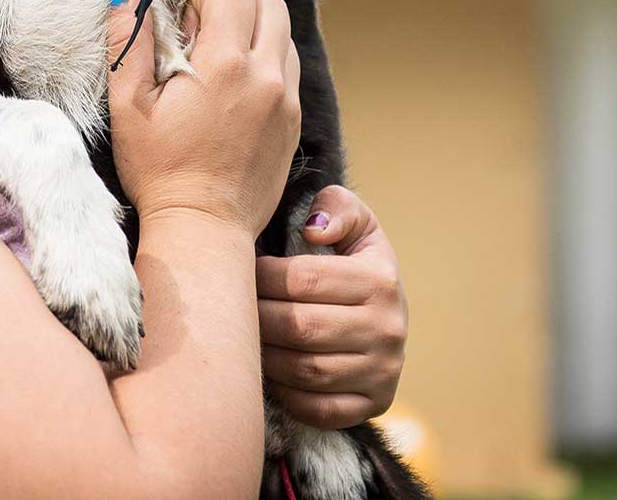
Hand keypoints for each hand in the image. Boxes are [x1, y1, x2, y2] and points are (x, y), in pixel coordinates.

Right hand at [106, 0, 301, 236]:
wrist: (202, 230)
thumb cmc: (158, 171)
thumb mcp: (128, 106)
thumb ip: (129, 42)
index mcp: (224, 64)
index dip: (204, 0)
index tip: (185, 33)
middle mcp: (265, 75)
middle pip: (269, 2)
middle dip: (236, 10)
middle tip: (205, 46)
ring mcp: (286, 99)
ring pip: (284, 34)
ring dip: (255, 37)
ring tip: (222, 72)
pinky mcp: (295, 121)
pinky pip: (290, 70)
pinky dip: (268, 67)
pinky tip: (237, 96)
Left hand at [255, 185, 406, 428]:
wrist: (387, 310)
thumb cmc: (354, 259)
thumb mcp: (356, 220)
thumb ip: (335, 208)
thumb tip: (314, 231)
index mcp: (380, 280)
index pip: (304, 279)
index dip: (261, 276)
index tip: (238, 270)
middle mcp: (389, 329)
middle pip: (300, 327)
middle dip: (255, 318)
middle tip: (228, 309)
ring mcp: (383, 371)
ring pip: (306, 371)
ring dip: (264, 357)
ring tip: (241, 339)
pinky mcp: (374, 404)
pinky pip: (319, 409)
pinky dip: (286, 394)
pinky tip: (266, 374)